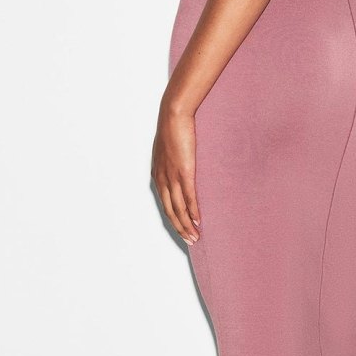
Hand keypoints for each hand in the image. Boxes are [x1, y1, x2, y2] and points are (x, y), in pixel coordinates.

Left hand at [152, 99, 200, 245]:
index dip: (173, 219)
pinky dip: (193, 211)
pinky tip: (198, 221)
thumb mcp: (167, 147)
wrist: (173, 114)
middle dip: (180, 228)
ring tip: (195, 237)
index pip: (164, 203)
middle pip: (170, 211)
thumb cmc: (172, 127)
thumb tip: (179, 164)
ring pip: (179, 208)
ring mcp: (173, 176)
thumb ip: (171, 160)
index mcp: (157, 174)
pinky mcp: (184, 172)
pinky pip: (188, 197)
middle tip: (190, 241)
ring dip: (187, 225)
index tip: (181, 229)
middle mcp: (162, 179)